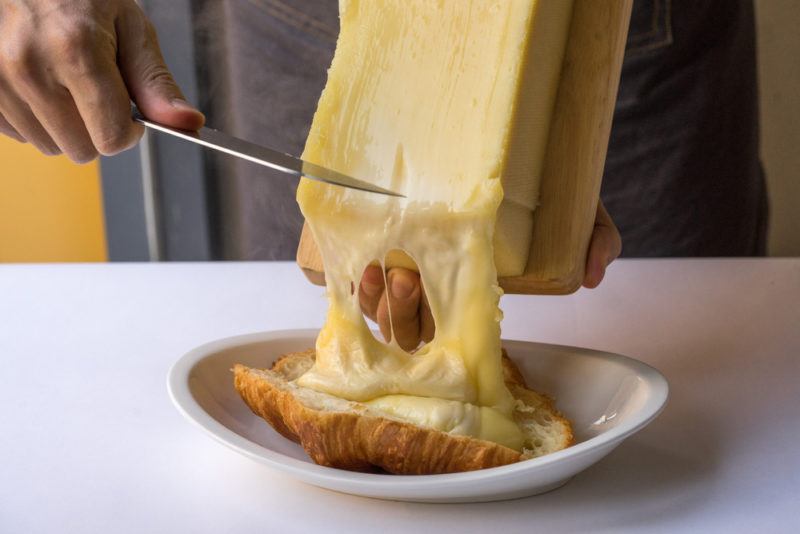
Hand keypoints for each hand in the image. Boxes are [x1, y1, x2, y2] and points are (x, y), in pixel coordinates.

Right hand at [0, 0, 203, 162]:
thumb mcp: (131, 30)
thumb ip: (156, 83)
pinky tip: (44, 88)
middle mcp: (30, 68)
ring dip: (68, 127)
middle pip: (81, 150)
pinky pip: (21, 135)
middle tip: (97, 92)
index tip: (130, 112)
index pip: (112, 138)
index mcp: (76, 52)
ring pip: (50, 147)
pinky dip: (38, 120)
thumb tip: (189, 124)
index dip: (130, 131)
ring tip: (67, 84)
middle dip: (98, 130)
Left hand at [358, 200, 620, 349]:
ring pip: (384, 314)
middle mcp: (444, 288)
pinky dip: (357, 290)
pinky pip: (363, 289)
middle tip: (409, 280)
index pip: (456, 331)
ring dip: (380, 304)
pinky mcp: (387, 246)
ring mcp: (414, 270)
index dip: (442, 330)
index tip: (443, 307)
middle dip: (405, 315)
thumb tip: (594, 275)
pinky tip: (360, 270)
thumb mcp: (578, 210)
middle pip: (413, 329)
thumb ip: (597, 239)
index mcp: (481, 290)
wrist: (523, 139)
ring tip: (386, 273)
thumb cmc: (544, 183)